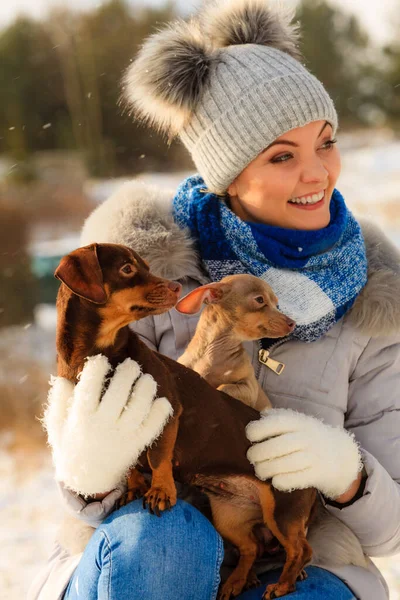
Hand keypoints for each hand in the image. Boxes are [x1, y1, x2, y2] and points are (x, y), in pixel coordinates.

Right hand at [43, 355, 172, 495]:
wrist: (88, 481)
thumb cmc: (71, 446)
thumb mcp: (57, 426)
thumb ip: (60, 402)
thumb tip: (63, 379)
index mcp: (81, 419)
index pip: (89, 389)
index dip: (96, 369)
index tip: (101, 359)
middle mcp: (102, 427)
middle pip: (119, 394)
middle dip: (127, 373)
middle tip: (131, 364)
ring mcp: (122, 437)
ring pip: (139, 408)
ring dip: (146, 389)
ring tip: (147, 379)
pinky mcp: (137, 445)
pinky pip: (153, 427)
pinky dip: (161, 412)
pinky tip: (161, 400)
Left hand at [246, 408, 362, 499]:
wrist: (342, 455)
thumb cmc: (309, 437)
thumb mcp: (297, 423)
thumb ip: (278, 418)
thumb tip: (259, 416)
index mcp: (299, 422)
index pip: (276, 422)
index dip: (259, 429)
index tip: (250, 436)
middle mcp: (307, 437)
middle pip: (279, 445)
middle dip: (259, 453)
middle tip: (251, 457)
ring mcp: (315, 456)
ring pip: (287, 463)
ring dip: (267, 469)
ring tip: (260, 471)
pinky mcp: (319, 474)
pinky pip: (297, 479)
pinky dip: (282, 481)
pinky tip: (275, 480)